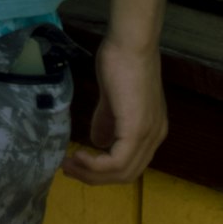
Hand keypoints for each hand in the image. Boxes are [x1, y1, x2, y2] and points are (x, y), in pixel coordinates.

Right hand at [63, 30, 166, 182]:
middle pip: (126, 175)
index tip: (76, 164)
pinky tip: (78, 154)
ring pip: (122, 172)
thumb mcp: (112, 98)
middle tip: (68, 168)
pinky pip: (116, 161)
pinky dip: (96, 165)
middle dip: (94, 178)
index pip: (130, 165)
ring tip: (68, 164)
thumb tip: (99, 142)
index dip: (103, 171)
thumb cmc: (121, 63)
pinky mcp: (136, 130)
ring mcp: (147, 135)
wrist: (131, 45)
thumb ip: (107, 121)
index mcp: (151, 132)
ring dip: (92, 174)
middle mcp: (154, 138)